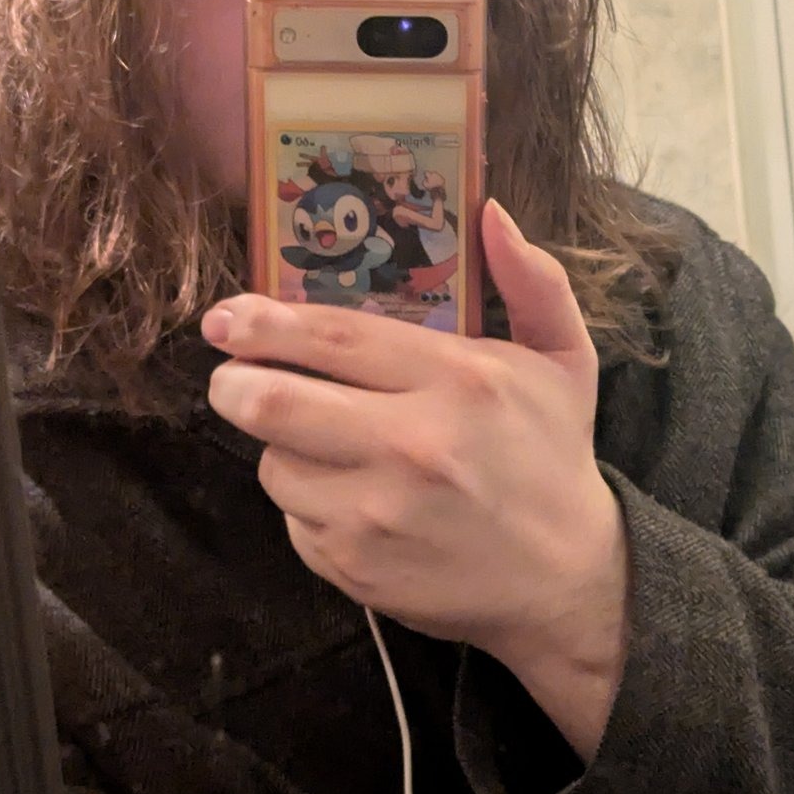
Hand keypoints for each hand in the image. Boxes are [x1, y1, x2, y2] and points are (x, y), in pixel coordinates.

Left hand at [202, 201, 628, 760]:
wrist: (566, 581)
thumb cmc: (553, 458)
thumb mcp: (564, 361)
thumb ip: (533, 282)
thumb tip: (492, 213)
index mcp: (460, 382)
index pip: (334, 339)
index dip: (265, 323)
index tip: (227, 317)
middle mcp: (414, 447)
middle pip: (274, 403)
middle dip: (234, 384)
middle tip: (231, 376)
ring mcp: (378, 514)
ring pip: (276, 464)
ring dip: (282, 449)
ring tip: (323, 444)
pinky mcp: (355, 566)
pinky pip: (294, 519)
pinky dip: (307, 504)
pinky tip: (351, 499)